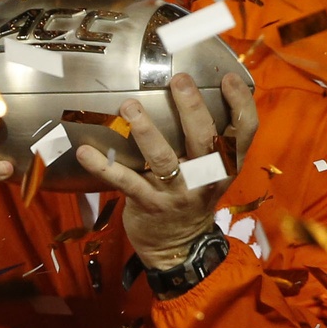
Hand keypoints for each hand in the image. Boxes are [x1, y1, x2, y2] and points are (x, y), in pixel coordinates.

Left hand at [75, 72, 257, 272]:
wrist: (178, 248)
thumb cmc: (191, 197)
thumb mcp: (210, 174)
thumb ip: (206, 142)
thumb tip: (189, 92)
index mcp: (224, 166)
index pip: (243, 133)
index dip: (240, 106)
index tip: (229, 79)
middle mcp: (205, 178)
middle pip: (204, 139)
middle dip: (192, 108)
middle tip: (178, 80)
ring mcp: (176, 192)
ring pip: (163, 159)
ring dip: (145, 131)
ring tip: (129, 107)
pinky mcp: (148, 204)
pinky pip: (125, 182)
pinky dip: (103, 166)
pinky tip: (84, 151)